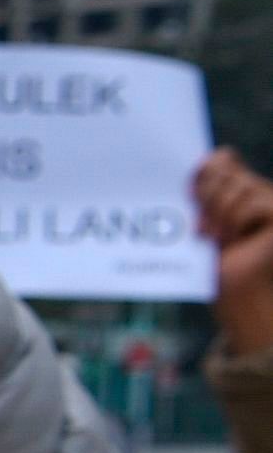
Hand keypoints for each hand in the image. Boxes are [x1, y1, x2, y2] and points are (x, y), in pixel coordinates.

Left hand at [196, 149, 272, 359]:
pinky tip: (235, 241)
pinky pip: (254, 203)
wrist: (233, 294)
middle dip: (206, 200)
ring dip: (220, 216)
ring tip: (217, 240)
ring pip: (239, 187)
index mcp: (235, 189)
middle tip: (203, 232)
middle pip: (226, 171)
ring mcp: (270, 202)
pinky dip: (238, 223)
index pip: (222, 158)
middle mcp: (257, 191)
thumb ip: (204, 194)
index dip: (203, 170)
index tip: (188, 194)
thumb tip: (208, 158)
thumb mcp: (202, 224)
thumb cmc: (213, 264)